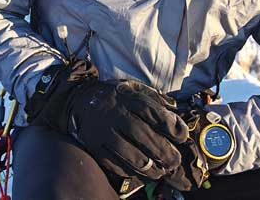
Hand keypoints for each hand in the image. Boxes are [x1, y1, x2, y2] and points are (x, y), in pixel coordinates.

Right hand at [25, 60, 189, 180]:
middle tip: (174, 161)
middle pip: (141, 134)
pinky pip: (113, 163)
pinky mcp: (93, 146)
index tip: (181, 136)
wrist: (78, 101)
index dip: (169, 124)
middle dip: (162, 151)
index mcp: (126, 97)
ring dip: (148, 166)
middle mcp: (114, 113)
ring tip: (160, 171)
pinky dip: (129, 171)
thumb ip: (153, 98)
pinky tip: (140, 172)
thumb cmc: (113, 97)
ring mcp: (102, 131)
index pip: (150, 110)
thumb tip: (175, 111)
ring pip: (127, 153)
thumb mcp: (132, 88)